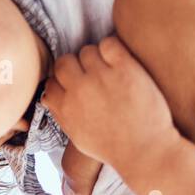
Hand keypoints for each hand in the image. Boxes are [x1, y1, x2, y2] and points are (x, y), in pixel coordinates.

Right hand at [43, 38, 179, 194]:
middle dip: (75, 67)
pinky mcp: (125, 69)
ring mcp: (102, 78)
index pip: (51, 82)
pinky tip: (120, 61)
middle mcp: (79, 89)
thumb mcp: (77, 137)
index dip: (63, 82)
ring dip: (96, 58)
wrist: (146, 151)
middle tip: (92, 75)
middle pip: (64, 62)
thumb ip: (61, 114)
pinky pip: (109, 43)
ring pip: (87, 51)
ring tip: (109, 70)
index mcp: (66, 107)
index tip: (75, 85)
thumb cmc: (113, 147)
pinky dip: (112, 48)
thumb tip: (48, 97)